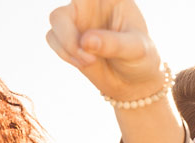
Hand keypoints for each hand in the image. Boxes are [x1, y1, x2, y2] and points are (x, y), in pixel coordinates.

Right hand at [46, 0, 163, 100]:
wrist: (135, 82)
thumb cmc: (141, 59)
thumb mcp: (136, 49)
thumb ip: (113, 43)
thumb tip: (85, 41)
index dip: (80, 0)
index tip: (81, 14)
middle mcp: (90, 5)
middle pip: (63, 11)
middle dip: (68, 36)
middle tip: (87, 57)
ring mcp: (78, 21)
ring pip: (55, 23)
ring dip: (67, 47)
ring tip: (90, 62)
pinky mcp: (69, 39)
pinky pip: (53, 39)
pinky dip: (65, 54)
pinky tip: (84, 63)